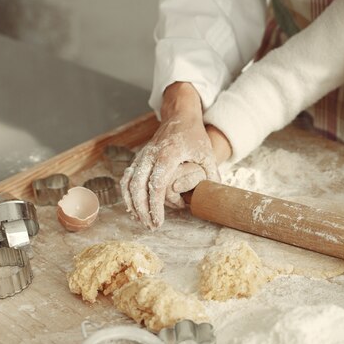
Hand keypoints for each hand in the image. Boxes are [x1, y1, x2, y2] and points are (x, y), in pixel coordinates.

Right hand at [120, 84, 220, 228]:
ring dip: (132, 204)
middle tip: (152, 226)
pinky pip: (127, 179)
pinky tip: (133, 208)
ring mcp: (142, 157)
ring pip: (128, 184)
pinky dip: (127, 194)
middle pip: (138, 187)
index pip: (156, 184)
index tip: (159, 221)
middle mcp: (150, 155)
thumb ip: (211, 174)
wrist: (179, 117)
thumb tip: (216, 195)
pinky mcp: (138, 159)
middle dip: (143, 209)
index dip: (155, 205)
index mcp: (167, 154)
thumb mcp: (206, 154)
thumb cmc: (194, 136)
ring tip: (142, 220)